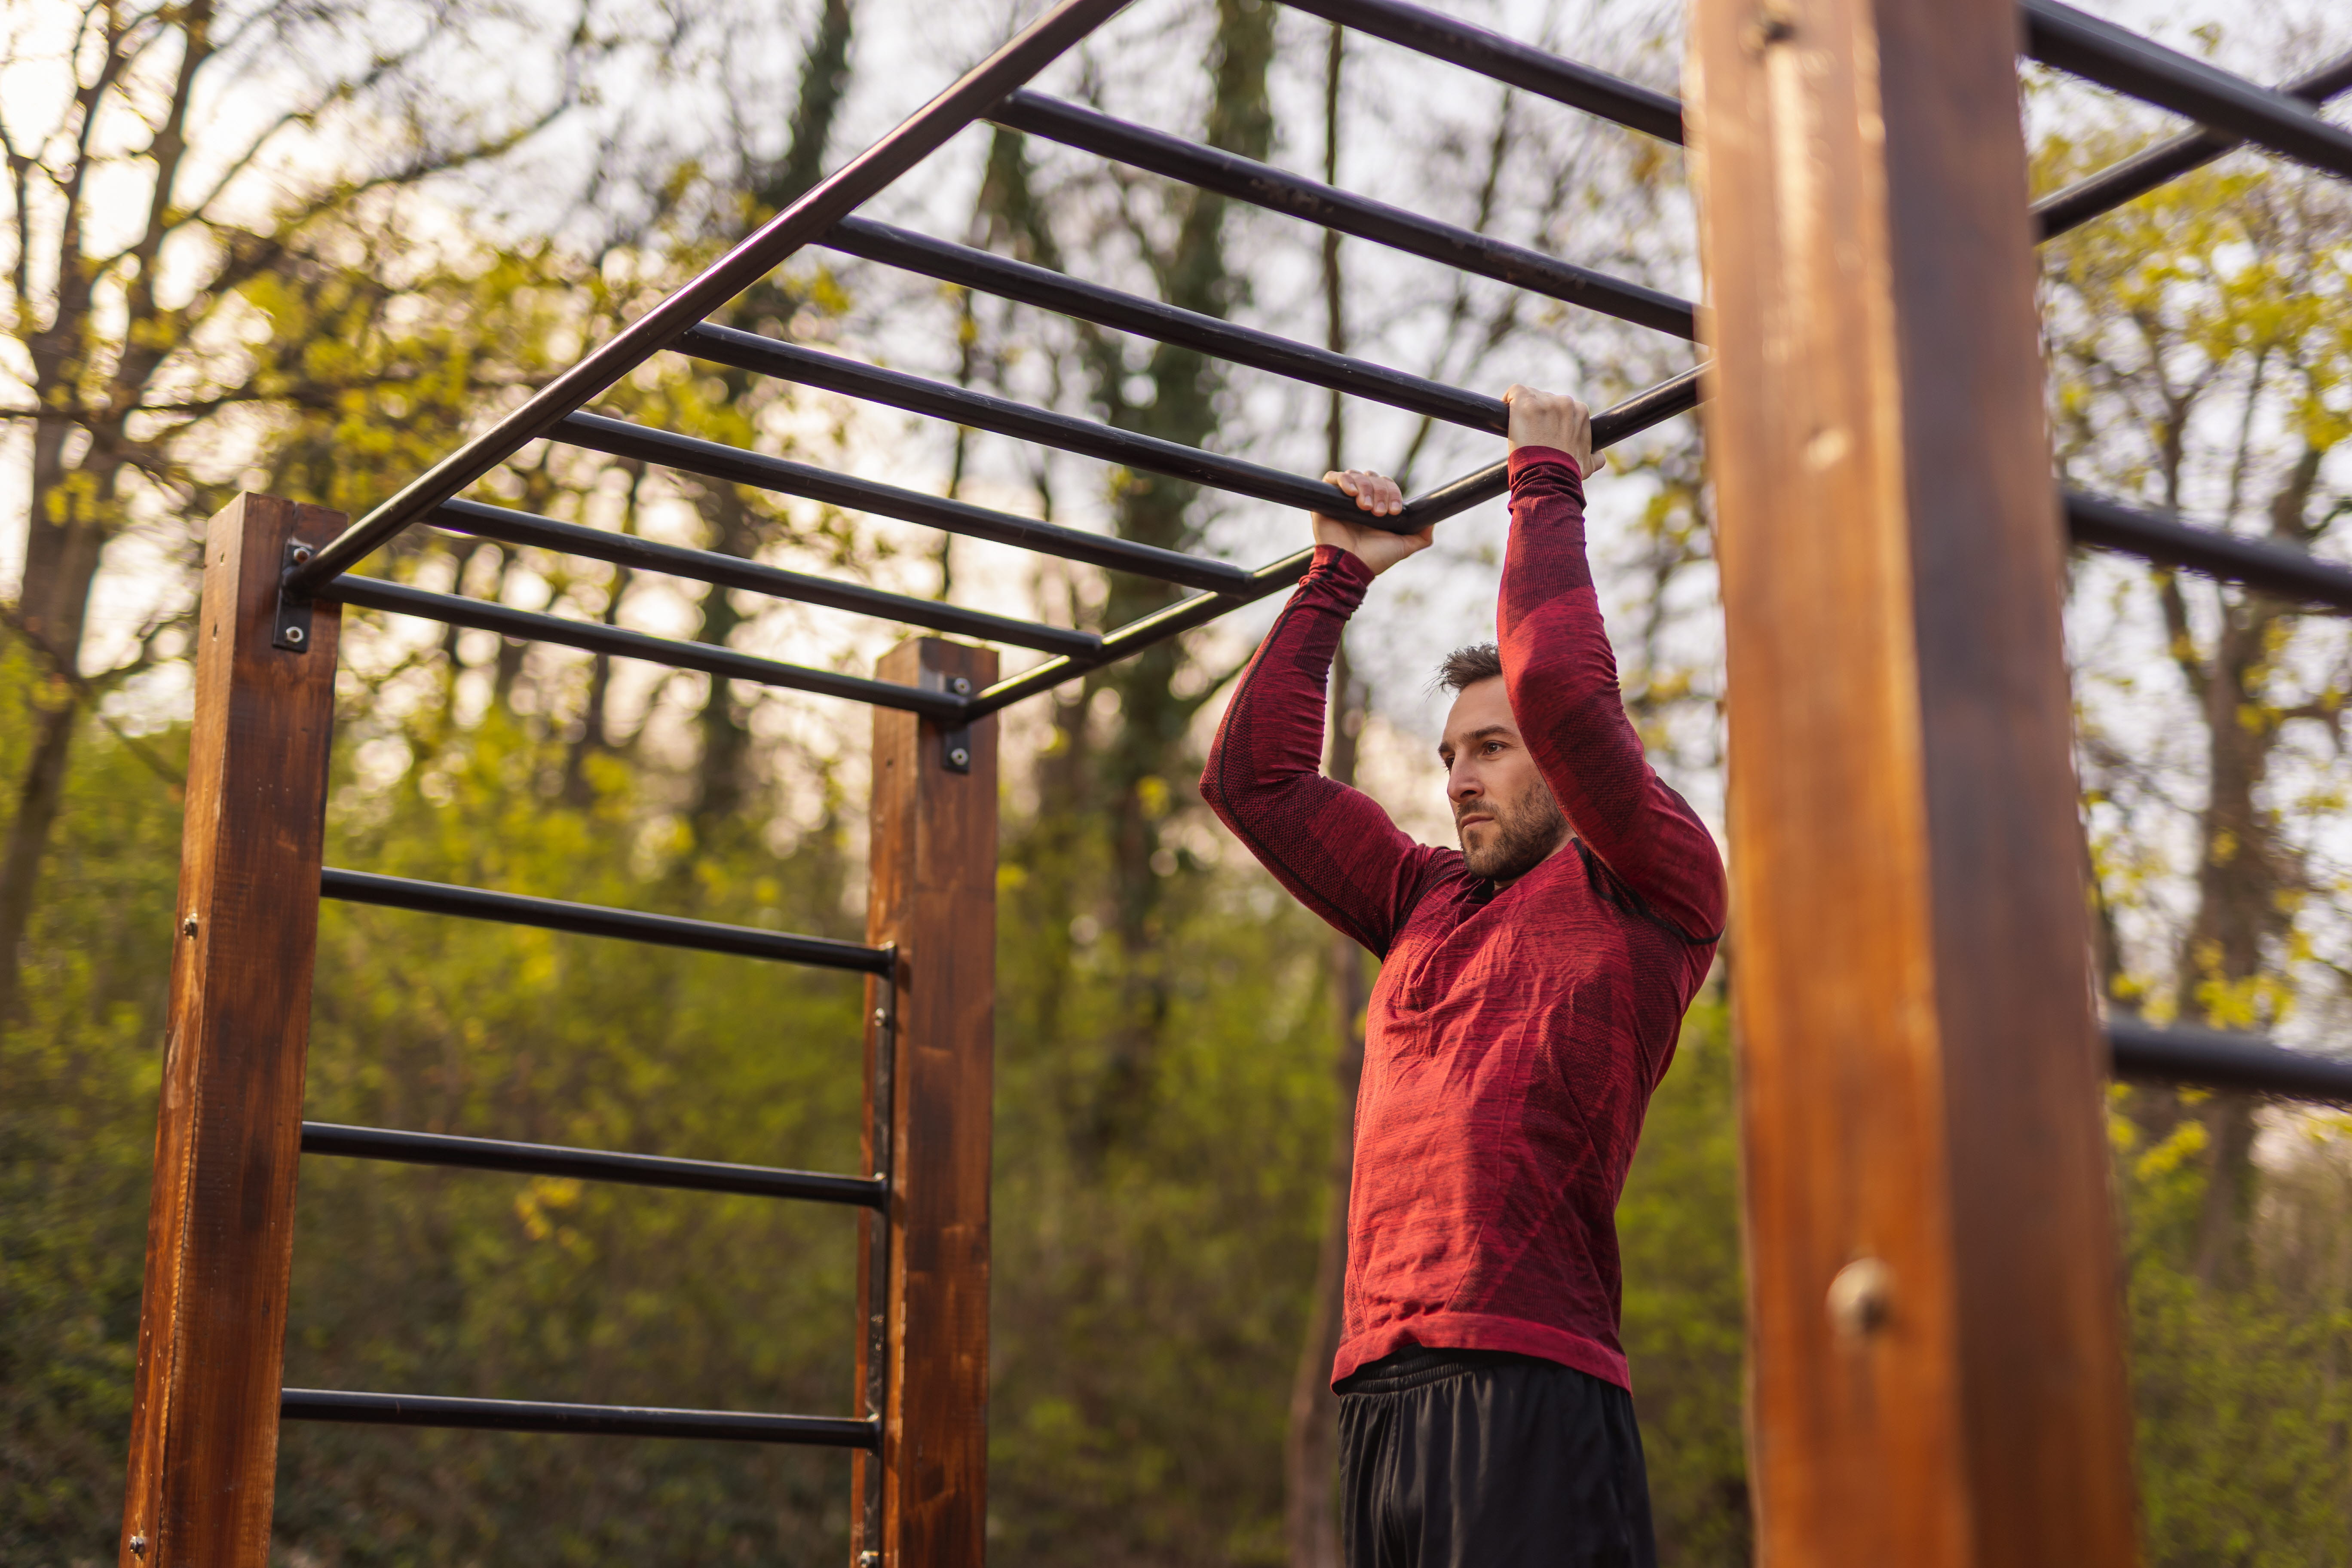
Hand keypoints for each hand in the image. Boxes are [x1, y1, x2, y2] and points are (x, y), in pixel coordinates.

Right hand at [1312, 469, 1429, 575]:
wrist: (1350, 566)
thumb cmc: (1374, 558)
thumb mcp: (1404, 547)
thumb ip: (1421, 536)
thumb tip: (1433, 520)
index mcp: (1377, 506)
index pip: (1387, 485)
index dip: (1393, 493)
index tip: (1393, 511)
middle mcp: (1359, 500)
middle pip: (1373, 478)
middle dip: (1380, 492)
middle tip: (1379, 512)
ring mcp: (1342, 498)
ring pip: (1356, 475)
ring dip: (1365, 488)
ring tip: (1364, 507)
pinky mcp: (1325, 498)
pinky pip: (1333, 477)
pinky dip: (1344, 480)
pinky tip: (1351, 493)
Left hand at [1501, 385, 1601, 477]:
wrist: (1548, 475)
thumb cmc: (1567, 472)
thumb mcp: (1588, 464)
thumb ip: (1595, 456)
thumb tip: (1597, 455)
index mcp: (1580, 412)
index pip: (1563, 408)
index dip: (1551, 419)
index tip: (1544, 431)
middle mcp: (1565, 403)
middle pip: (1546, 400)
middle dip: (1539, 414)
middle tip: (1531, 433)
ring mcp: (1544, 402)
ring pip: (1531, 396)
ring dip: (1525, 410)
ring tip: (1520, 429)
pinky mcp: (1525, 402)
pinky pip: (1515, 392)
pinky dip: (1509, 400)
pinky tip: (1506, 413)